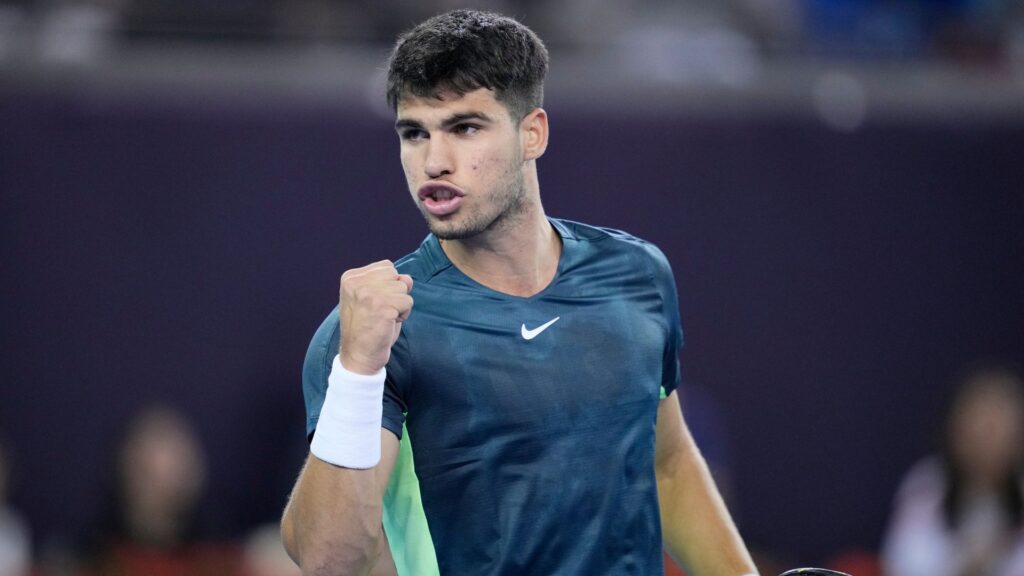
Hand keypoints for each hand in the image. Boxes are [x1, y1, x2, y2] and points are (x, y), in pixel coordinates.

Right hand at [338, 260, 413, 374]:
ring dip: (400, 305)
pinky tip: (388, 324)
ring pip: (404, 288)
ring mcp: (369, 293)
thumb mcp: (374, 298)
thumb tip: (407, 278)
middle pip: (396, 276)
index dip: (388, 287)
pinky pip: (408, 302)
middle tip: (380, 312)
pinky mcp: (382, 306)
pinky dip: (403, 315)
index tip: (373, 304)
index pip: (386, 267)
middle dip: (395, 295)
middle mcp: (357, 282)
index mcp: (350, 278)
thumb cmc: (367, 328)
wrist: (358, 357)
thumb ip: (389, 283)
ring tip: (383, 319)